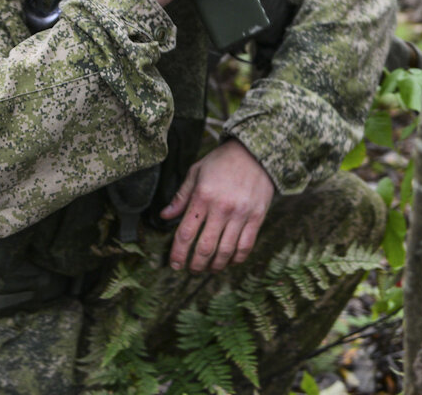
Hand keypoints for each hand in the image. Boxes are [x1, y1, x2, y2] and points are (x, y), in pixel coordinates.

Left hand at [159, 139, 275, 271]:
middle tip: (192, 270)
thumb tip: (164, 216)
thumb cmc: (222, 161)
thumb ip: (181, 196)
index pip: (185, 233)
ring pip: (226, 251)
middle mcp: (221, 208)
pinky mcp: (257, 216)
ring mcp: (241, 213)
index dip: (178, 253)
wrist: (256, 151)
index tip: (174, 264)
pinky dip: (236, 258)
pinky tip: (229, 261)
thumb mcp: (196, 172)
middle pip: (205, 247)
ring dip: (216, 265)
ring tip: (209, 268)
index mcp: (202, 196)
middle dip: (196, 264)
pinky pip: (246, 245)